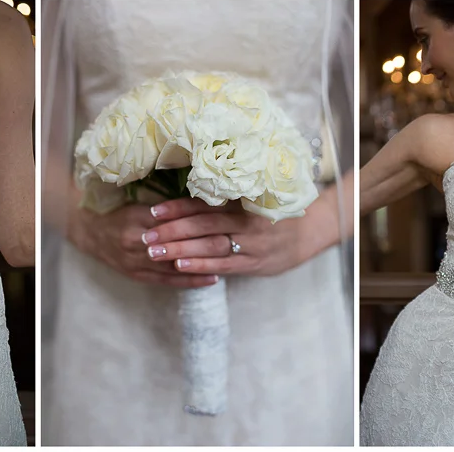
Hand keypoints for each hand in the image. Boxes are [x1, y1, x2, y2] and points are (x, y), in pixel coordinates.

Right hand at [68, 202, 219, 287]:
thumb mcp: (138, 203)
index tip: (221, 219)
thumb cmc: (117, 213)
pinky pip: (168, 280)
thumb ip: (165, 208)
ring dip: (201, 263)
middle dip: (204, 243)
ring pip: (175, 264)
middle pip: (176, 244)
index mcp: (136, 218)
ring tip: (227, 261)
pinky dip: (190, 280)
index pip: (172, 221)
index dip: (197, 221)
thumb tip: (200, 203)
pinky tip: (211, 279)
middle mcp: (136, 241)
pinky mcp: (137, 275)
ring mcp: (136, 261)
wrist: (89, 232)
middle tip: (230, 240)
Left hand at [142, 198, 335, 276]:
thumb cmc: (273, 213)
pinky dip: (201, 265)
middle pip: (202, 225)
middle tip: (146, 236)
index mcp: (242, 200)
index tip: (153, 212)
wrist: (308, 234)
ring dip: (180, 249)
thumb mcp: (254, 197)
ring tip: (154, 252)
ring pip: (210, 245)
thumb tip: (190, 187)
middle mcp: (246, 221)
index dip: (177, 207)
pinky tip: (180, 266)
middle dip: (172, 231)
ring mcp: (251, 244)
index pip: (204, 204)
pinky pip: (224, 264)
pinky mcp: (254, 263)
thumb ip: (226, 196)